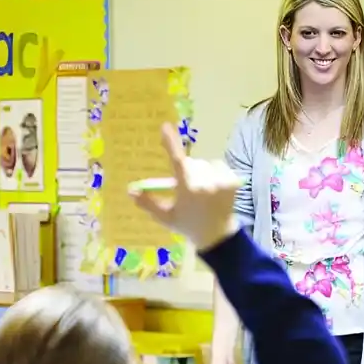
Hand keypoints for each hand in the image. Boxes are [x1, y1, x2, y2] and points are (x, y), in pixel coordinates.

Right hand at [130, 122, 239, 250]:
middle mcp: (205, 183)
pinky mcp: (233, 181)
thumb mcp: (165, 216)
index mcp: (187, 189)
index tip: (165, 127)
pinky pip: (219, 166)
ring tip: (202, 191)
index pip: (177, 161)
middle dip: (187, 171)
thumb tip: (131, 191)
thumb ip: (148, 203)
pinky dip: (215, 174)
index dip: (171, 143)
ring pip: (205, 164)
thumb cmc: (187, 225)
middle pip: (191, 163)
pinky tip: (214, 189)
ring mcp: (221, 182)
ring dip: (201, 172)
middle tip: (188, 189)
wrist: (217, 236)